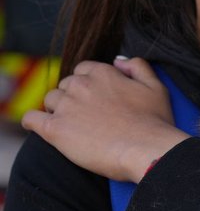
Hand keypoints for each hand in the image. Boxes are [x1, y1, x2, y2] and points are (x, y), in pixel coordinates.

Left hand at [22, 57, 189, 182]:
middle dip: (74, 98)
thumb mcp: (157, 87)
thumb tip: (119, 60)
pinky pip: (31, 119)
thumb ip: (138, 67)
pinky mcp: (55, 129)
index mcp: (103, 73)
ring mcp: (67, 106)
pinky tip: (44, 128)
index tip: (96, 100)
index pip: (83, 70)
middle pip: (65, 85)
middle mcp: (81, 85)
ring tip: (74, 127)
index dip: (89, 84)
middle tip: (88, 117)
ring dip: (58, 110)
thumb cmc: (155, 122)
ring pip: (50, 101)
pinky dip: (34, 122)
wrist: (147, 150)